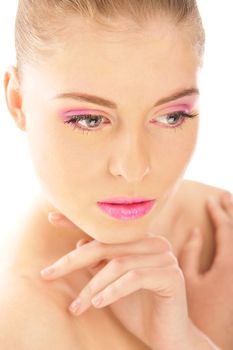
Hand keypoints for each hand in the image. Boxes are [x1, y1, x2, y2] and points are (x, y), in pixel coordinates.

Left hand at [41, 213, 219, 349]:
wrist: (167, 336)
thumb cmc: (136, 308)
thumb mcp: (110, 284)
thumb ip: (99, 264)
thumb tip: (79, 243)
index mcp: (140, 239)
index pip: (107, 228)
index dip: (78, 221)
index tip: (52, 219)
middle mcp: (154, 242)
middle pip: (107, 245)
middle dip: (73, 260)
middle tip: (48, 274)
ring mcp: (164, 256)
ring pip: (118, 264)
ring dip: (92, 286)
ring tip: (76, 307)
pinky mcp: (171, 275)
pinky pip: (134, 279)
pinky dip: (112, 291)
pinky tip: (97, 304)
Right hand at [179, 190, 232, 349]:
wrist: (213, 338)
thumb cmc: (198, 310)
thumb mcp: (188, 280)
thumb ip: (190, 253)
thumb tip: (195, 232)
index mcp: (228, 263)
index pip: (226, 229)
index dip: (216, 212)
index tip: (209, 200)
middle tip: (225, 195)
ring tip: (232, 207)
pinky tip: (232, 236)